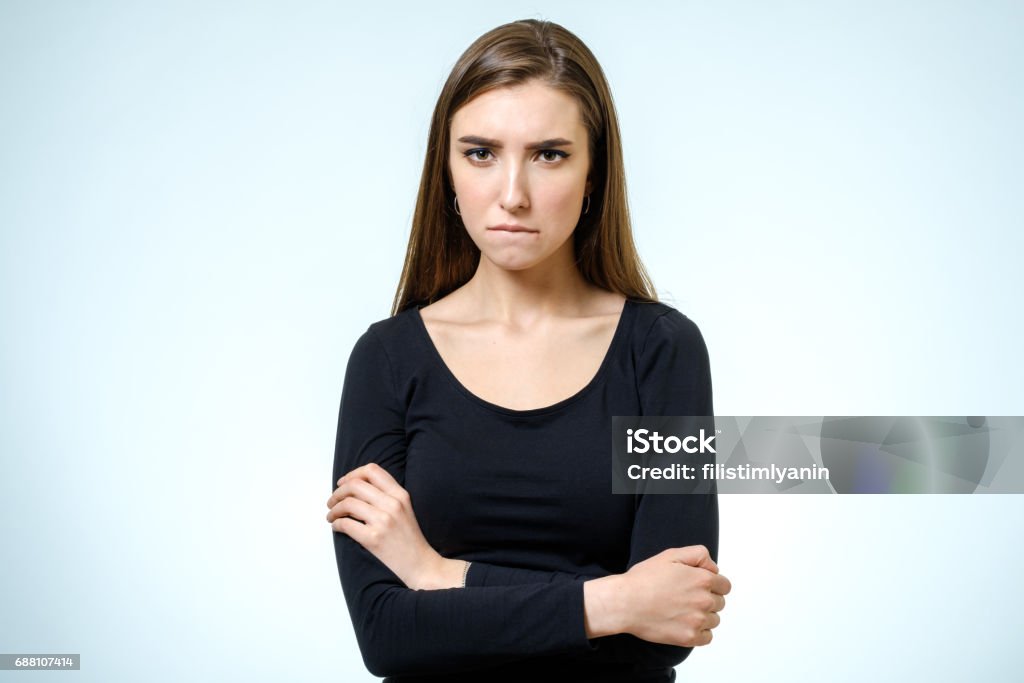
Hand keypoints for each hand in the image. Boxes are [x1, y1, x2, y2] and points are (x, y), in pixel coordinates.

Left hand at [326, 463, 464, 589]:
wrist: (420, 564)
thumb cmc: (409, 539)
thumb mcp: (405, 509)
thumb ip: (386, 495)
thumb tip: (355, 488)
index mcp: (400, 494)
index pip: (372, 470)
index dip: (353, 474)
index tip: (343, 483)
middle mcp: (393, 504)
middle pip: (355, 485)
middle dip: (338, 492)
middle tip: (332, 501)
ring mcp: (383, 521)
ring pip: (347, 503)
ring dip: (334, 509)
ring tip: (332, 516)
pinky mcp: (373, 538)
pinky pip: (345, 524)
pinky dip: (336, 524)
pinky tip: (336, 527)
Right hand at [618, 545, 730, 646]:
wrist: (625, 602)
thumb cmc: (644, 579)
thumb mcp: (671, 555)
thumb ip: (698, 555)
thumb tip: (714, 568)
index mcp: (703, 579)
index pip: (724, 585)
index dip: (713, 584)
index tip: (698, 586)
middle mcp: (704, 600)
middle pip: (720, 602)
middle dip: (707, 599)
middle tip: (685, 597)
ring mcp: (697, 620)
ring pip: (714, 620)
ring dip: (703, 616)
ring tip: (682, 610)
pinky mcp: (689, 637)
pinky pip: (707, 637)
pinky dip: (699, 632)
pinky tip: (684, 623)